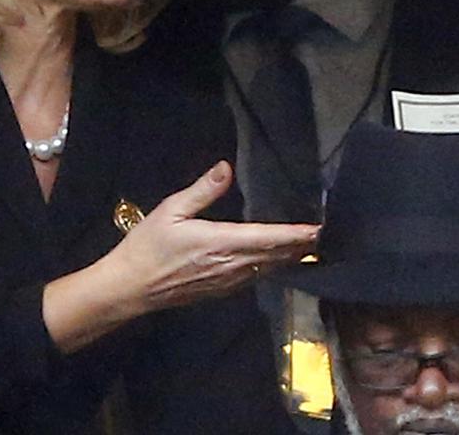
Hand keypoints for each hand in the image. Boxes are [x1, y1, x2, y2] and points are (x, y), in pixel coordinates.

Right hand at [44, 161, 317, 351]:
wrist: (128, 289)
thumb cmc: (147, 246)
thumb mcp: (171, 211)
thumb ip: (203, 191)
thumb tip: (227, 168)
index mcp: (223, 243)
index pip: (271, 238)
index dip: (300, 235)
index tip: (323, 227)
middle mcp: (233, 265)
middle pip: (278, 256)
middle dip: (304, 245)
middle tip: (329, 233)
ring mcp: (229, 282)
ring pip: (270, 268)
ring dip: (291, 256)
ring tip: (312, 244)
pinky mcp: (222, 290)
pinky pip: (257, 277)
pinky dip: (274, 266)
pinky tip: (280, 259)